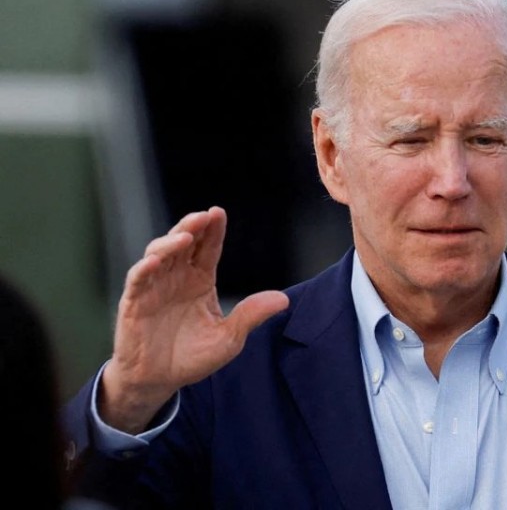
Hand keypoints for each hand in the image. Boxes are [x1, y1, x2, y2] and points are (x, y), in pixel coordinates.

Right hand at [99, 206, 288, 433]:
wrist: (159, 381)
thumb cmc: (192, 357)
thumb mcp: (229, 338)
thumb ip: (251, 316)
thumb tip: (284, 299)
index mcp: (201, 280)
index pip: (208, 249)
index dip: (213, 231)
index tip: (220, 213)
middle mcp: (177, 277)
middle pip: (183, 243)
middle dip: (193, 226)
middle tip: (205, 216)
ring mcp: (154, 287)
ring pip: (159, 254)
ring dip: (170, 243)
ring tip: (186, 237)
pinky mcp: (134, 302)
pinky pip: (137, 280)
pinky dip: (144, 269)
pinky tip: (155, 262)